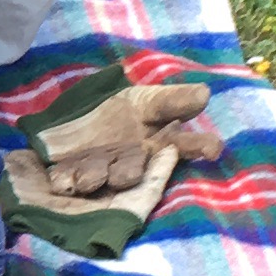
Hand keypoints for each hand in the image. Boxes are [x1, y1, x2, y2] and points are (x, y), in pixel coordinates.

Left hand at [36, 81, 226, 196]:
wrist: (76, 126)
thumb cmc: (120, 115)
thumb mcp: (146, 101)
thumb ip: (172, 100)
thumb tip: (204, 93)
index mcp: (158, 146)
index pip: (186, 147)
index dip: (201, 146)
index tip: (214, 147)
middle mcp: (134, 166)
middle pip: (134, 171)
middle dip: (128, 171)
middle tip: (126, 174)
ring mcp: (104, 176)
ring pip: (101, 178)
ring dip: (95, 175)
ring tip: (88, 177)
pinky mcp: (75, 181)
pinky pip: (70, 182)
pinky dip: (66, 181)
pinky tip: (61, 181)